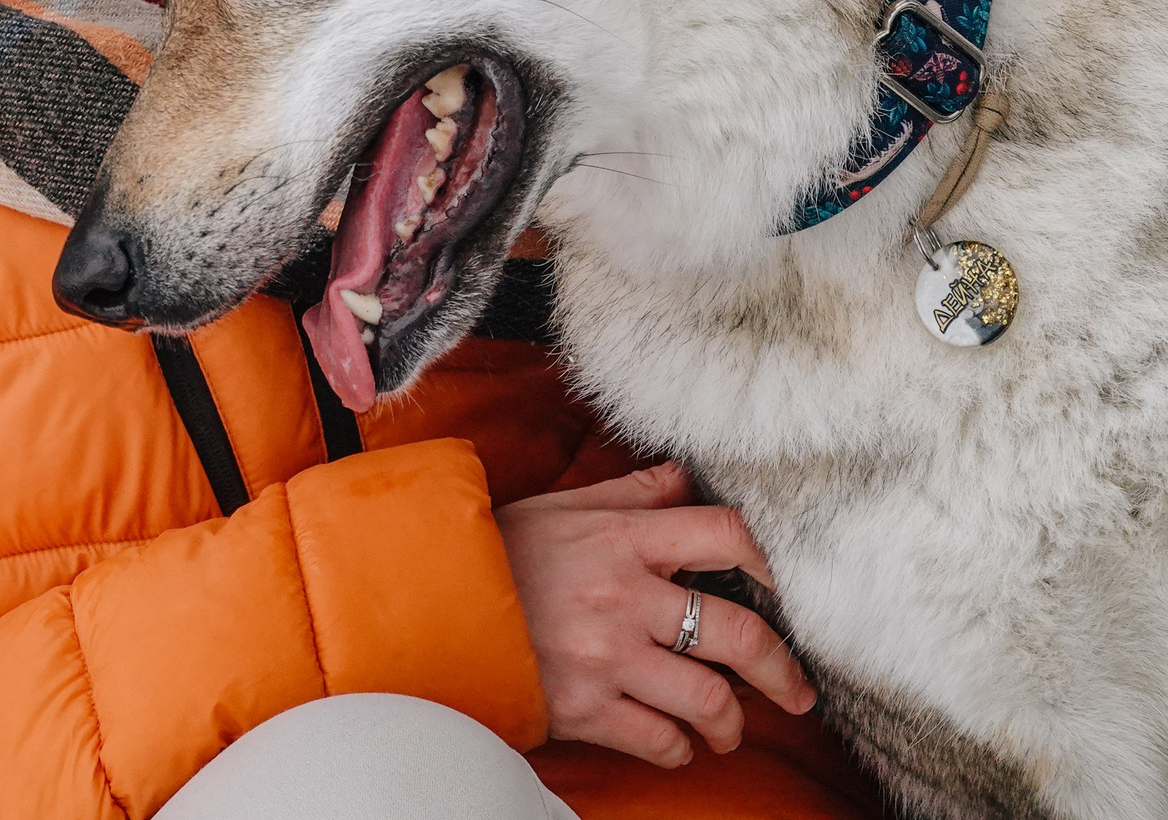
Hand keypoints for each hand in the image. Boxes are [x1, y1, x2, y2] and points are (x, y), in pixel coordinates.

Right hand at [496, 462, 814, 767]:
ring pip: (708, 700)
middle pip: (737, 634)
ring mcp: (606, 656)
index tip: (786, 588)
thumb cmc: (498, 554)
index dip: (773, 562)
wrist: (428, 604)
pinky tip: (673, 742)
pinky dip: (676, 749)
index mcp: (621, 540)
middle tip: (796, 690)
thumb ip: (628, 495)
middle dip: (781, 670)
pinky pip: (658, 740)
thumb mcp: (559, 509)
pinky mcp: (584, 707)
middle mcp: (623, 597)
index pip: (725, 537)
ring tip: (727, 728)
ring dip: (731, 723)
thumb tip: (684, 476)